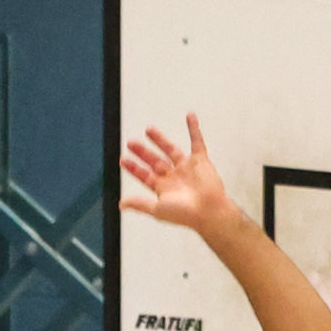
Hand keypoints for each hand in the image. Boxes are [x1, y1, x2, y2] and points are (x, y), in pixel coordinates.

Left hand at [118, 113, 235, 232]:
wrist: (209, 211)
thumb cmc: (186, 214)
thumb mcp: (157, 209)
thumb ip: (139, 204)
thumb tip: (121, 204)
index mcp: (164, 189)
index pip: (145, 176)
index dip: (134, 168)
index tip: (123, 160)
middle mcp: (175, 177)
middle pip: (155, 161)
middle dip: (143, 152)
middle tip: (131, 143)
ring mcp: (187, 168)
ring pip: (171, 150)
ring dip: (160, 140)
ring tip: (149, 129)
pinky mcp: (200, 161)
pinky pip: (197, 142)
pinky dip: (194, 129)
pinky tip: (190, 117)